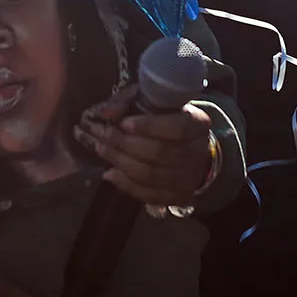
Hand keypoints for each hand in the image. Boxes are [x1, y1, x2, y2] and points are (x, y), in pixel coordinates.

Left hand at [75, 83, 214, 207]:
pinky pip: (149, 195)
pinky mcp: (178, 196)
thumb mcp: (153, 100)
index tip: (124, 123)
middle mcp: (197, 153)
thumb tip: (104, 113)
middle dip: (123, 143)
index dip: (149, 126)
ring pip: (150, 175)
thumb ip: (128, 101)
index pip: (177, 128)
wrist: (193, 148)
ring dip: (119, 161)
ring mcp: (189, 179)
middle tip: (98, 133)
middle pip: (159, 153)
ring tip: (98, 148)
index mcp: (197, 124)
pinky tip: (109, 172)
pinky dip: (126, 184)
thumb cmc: (167, 118)